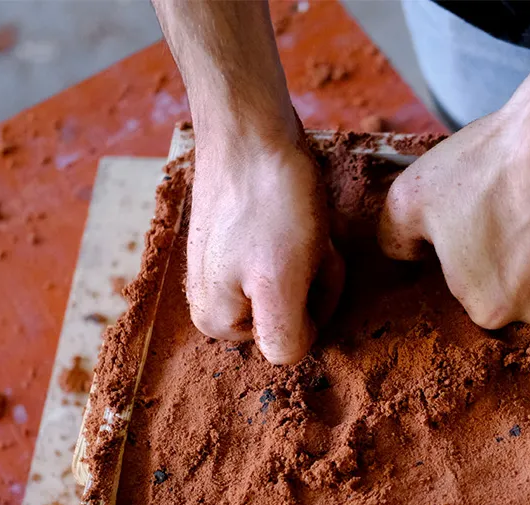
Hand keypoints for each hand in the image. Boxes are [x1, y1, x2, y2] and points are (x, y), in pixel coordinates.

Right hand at [186, 141, 343, 363]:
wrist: (250, 125)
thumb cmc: (268, 199)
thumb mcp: (279, 281)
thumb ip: (282, 335)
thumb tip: (289, 354)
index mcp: (216, 322)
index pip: (293, 341)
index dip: (315, 303)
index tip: (306, 265)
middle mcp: (214, 299)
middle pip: (296, 312)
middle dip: (316, 278)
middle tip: (308, 239)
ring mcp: (227, 266)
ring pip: (298, 280)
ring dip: (315, 254)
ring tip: (303, 221)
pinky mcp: (243, 236)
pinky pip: (291, 251)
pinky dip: (307, 234)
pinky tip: (298, 209)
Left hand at [378, 104, 529, 328]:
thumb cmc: (487, 166)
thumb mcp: (410, 198)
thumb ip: (394, 238)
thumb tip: (402, 256)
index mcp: (486, 310)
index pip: (474, 292)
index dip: (475, 255)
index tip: (482, 221)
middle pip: (521, 293)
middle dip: (516, 260)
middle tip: (517, 210)